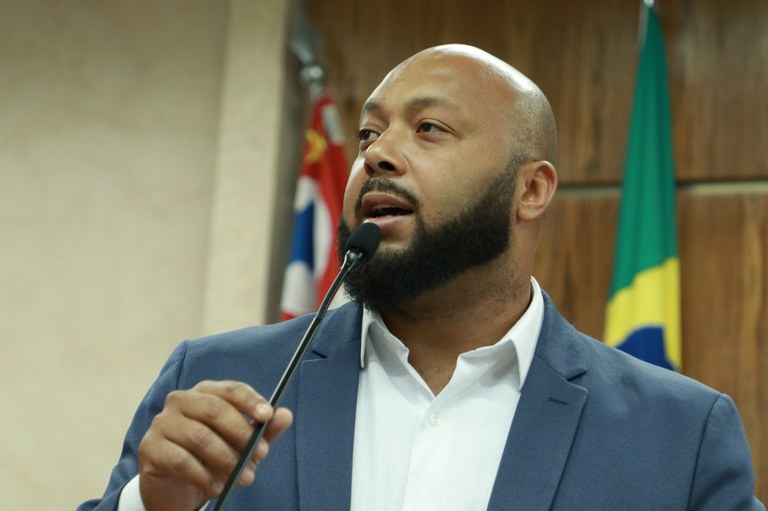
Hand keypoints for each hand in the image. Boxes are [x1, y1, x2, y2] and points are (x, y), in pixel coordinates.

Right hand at [137, 380, 293, 510]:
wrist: (176, 489)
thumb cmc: (212, 459)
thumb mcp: (242, 446)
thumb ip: (263, 431)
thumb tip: (285, 415)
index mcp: (205, 392)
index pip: (230, 389)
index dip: (250, 401)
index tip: (268, 416)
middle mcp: (181, 401)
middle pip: (215, 410)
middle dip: (242, 434)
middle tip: (261, 455)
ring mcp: (162, 422)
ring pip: (200, 436)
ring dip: (227, 459)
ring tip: (243, 478)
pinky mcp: (150, 447)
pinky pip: (181, 460)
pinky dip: (203, 475)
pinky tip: (217, 487)